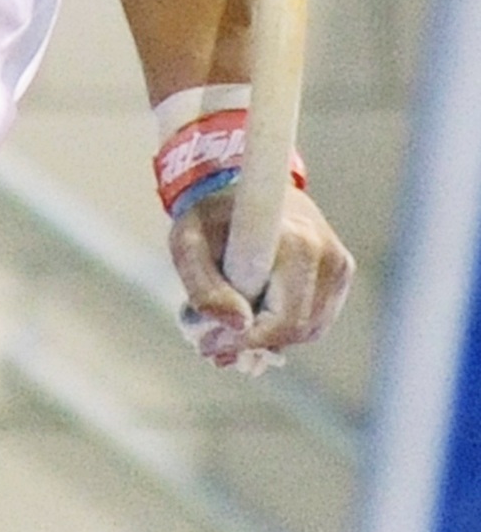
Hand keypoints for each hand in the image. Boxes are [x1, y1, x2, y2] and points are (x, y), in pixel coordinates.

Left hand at [169, 183, 354, 369]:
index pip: (283, 317)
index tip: (210, 345)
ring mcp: (338, 261)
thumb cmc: (211, 216)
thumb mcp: (188, 244)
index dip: (248, 339)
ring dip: (270, 336)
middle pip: (297, 328)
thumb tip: (237, 325)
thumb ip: (204, 287)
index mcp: (292, 239)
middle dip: (254, 341)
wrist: (245, 186)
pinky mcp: (342, 270)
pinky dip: (287, 325)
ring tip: (230, 323)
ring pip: (310, 329)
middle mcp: (324, 250)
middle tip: (213, 342)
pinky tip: (257, 310)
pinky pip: (317, 319)